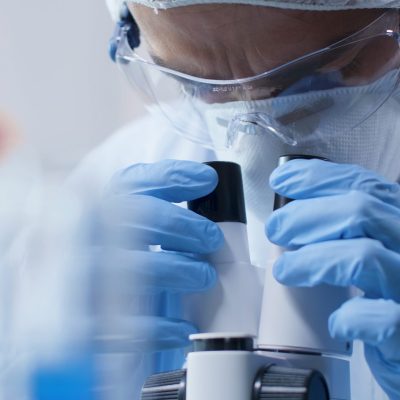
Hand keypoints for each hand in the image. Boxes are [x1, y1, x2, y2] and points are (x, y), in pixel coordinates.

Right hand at [93, 160, 222, 378]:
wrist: (67, 315)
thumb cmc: (110, 262)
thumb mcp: (123, 231)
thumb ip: (155, 209)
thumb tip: (206, 182)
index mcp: (97, 212)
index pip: (133, 182)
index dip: (173, 176)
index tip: (207, 180)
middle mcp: (86, 240)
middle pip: (139, 218)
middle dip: (183, 225)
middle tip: (211, 238)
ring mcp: (85, 281)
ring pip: (140, 267)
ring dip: (181, 269)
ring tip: (205, 276)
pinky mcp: (88, 326)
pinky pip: (132, 326)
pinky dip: (164, 326)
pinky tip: (184, 325)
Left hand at [266, 159, 399, 399]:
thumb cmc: (392, 293)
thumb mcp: (376, 249)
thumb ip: (347, 229)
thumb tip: (293, 216)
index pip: (364, 185)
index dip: (318, 179)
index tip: (281, 180)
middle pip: (360, 211)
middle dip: (305, 216)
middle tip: (275, 229)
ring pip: (363, 256)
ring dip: (312, 260)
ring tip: (284, 271)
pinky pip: (383, 318)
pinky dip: (350, 317)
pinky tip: (335, 322)